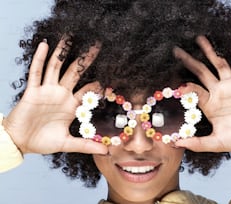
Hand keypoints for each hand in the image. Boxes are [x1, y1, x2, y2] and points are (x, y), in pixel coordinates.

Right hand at [3, 39, 107, 154]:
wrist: (20, 143)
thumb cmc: (42, 141)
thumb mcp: (67, 143)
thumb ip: (86, 145)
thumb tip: (106, 151)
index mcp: (71, 105)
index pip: (88, 90)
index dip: (99, 83)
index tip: (112, 73)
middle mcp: (61, 94)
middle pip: (76, 72)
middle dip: (86, 59)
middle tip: (97, 44)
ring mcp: (47, 91)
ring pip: (56, 67)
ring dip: (62, 52)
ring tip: (70, 36)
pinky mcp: (32, 91)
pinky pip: (36, 72)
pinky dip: (39, 59)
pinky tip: (44, 45)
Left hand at [173, 36, 230, 155]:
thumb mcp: (216, 142)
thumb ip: (197, 143)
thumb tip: (176, 144)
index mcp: (210, 104)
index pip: (193, 90)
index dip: (184, 86)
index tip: (172, 80)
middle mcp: (219, 93)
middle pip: (201, 73)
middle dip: (189, 61)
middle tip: (176, 50)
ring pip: (219, 64)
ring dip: (210, 52)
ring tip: (199, 39)